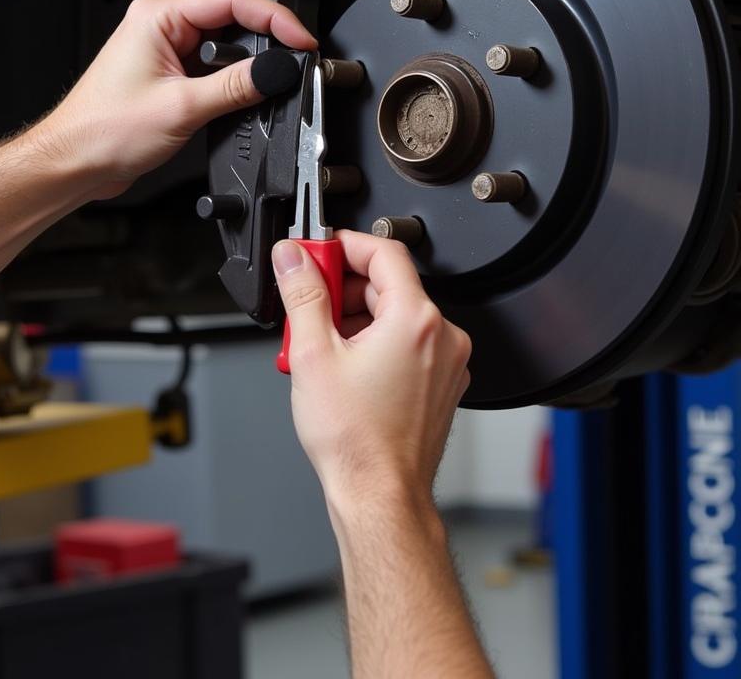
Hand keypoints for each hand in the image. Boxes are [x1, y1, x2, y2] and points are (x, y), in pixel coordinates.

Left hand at [31, 0, 315, 199]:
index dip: (275, 18)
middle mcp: (161, 25)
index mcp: (158, 16)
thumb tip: (278, 69)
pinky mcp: (171, 74)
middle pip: (232, 17)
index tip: (302, 40)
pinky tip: (247, 93)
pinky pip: (214, 67)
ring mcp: (166, 50)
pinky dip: (235, 79)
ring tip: (273, 79)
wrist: (74, 163)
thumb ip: (238, 86)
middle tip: (296, 60)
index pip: (232, 1)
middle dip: (267, 38)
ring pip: (226, 44)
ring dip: (250, 61)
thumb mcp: (183, 107)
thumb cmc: (103, 131)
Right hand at [272, 230, 471, 513]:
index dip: (345, 246)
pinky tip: (343, 365)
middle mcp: (442, 336)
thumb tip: (294, 259)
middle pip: (388, 285)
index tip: (318, 252)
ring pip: (395, 316)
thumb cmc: (356, 441)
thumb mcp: (313, 355)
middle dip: (342, 289)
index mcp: (416, 320)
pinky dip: (375, 343)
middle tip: (308, 304)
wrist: (379, 495)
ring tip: (319, 345)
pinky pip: (407, 343)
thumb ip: (302, 294)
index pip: (384, 251)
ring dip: (355, 318)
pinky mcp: (440, 383)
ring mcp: (446, 362)